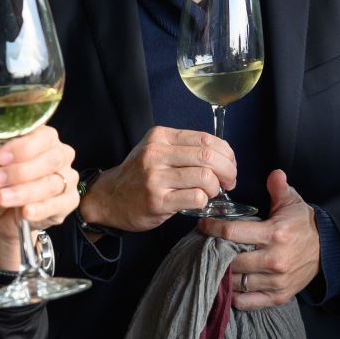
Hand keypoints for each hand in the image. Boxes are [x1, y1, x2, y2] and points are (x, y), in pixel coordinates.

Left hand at [0, 125, 78, 270]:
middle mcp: (61, 155)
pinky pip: (58, 205)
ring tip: (2, 197)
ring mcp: (68, 178)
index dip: (21, 147)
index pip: (42, 137)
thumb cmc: (0, 183)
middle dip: (20, 171)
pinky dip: (41, 209)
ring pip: (52, 184)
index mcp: (45, 138)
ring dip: (24, 192)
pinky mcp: (69, 201)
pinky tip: (26, 212)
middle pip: (51, 160)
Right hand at [79, 126, 236, 232]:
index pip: (205, 139)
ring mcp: (156, 177)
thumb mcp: (156, 150)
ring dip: (216, 187)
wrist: (109, 198)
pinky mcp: (157, 200)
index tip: (230, 164)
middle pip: (208, 156)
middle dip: (227, 170)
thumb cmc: (139, 175)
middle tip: (229, 181)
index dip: (226, 152)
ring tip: (212, 192)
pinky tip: (199, 202)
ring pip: (204, 177)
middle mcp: (157, 154)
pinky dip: (204, 200)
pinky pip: (195, 197)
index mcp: (160, 137)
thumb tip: (222, 155)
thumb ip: (184, 148)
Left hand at [198, 170, 319, 310]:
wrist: (327, 249)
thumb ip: (279, 188)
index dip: (212, 228)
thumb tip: (274, 173)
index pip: (232, 232)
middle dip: (215, 253)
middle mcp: (274, 260)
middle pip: (231, 260)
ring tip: (215, 265)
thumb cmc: (303, 224)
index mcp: (274, 234)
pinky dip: (235, 296)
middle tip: (206, 247)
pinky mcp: (278, 296)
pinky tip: (230, 285)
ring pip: (236, 282)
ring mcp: (276, 281)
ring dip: (223, 275)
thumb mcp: (293, 202)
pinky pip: (247, 302)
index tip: (203, 225)